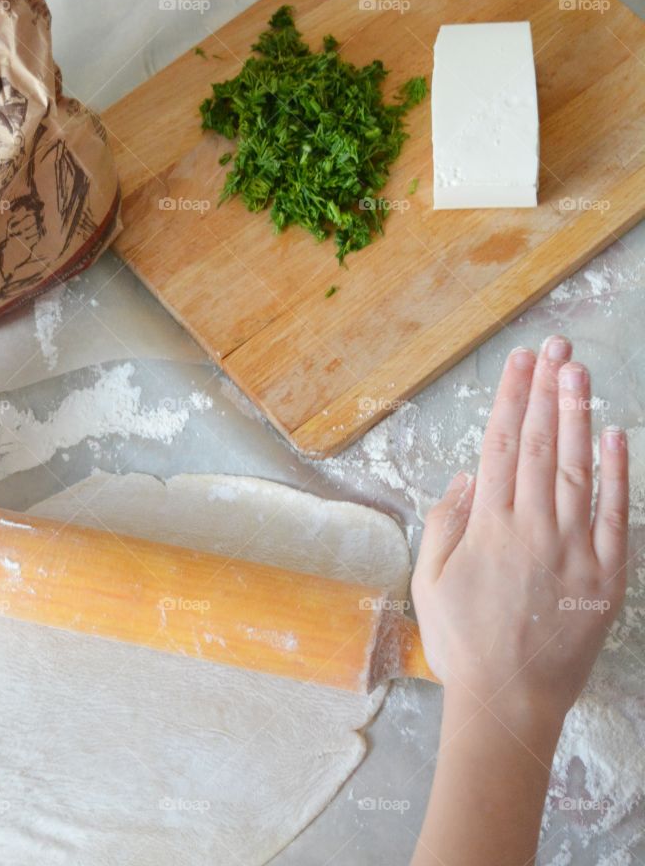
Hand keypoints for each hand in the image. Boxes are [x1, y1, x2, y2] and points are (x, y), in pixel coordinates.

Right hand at [412, 337, 627, 726]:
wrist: (510, 701)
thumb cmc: (461, 641)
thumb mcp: (429, 580)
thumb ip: (446, 522)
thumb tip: (468, 475)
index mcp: (488, 527)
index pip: (503, 445)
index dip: (511, 399)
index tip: (519, 361)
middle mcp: (533, 528)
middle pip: (543, 446)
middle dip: (547, 391)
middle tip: (556, 346)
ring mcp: (575, 551)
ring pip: (579, 470)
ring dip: (579, 417)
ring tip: (579, 372)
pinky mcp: (607, 578)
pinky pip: (617, 517)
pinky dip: (619, 475)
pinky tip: (616, 436)